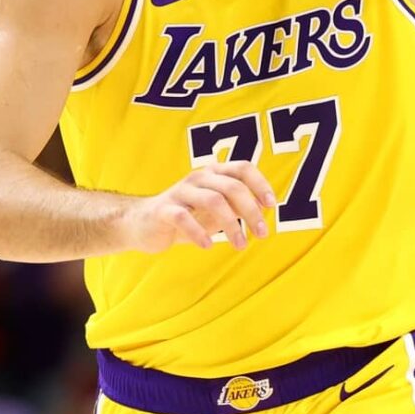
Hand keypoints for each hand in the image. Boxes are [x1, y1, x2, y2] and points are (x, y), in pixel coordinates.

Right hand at [122, 160, 277, 252]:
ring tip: (240, 246)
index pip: (243, 168)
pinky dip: (198, 232)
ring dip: (231, 225)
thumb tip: (265, 211)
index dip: (260, 184)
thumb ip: (237, 206)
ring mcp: (180, 191)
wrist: (143, 224)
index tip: (271, 206)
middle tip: (262, 234)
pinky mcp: (163, 209)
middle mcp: (199, 177)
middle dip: (251, 211)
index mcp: (213, 173)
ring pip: (213, 200)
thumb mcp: (215, 209)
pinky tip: (207, 246)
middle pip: (233, 187)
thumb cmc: (186, 215)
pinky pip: (184, 217)